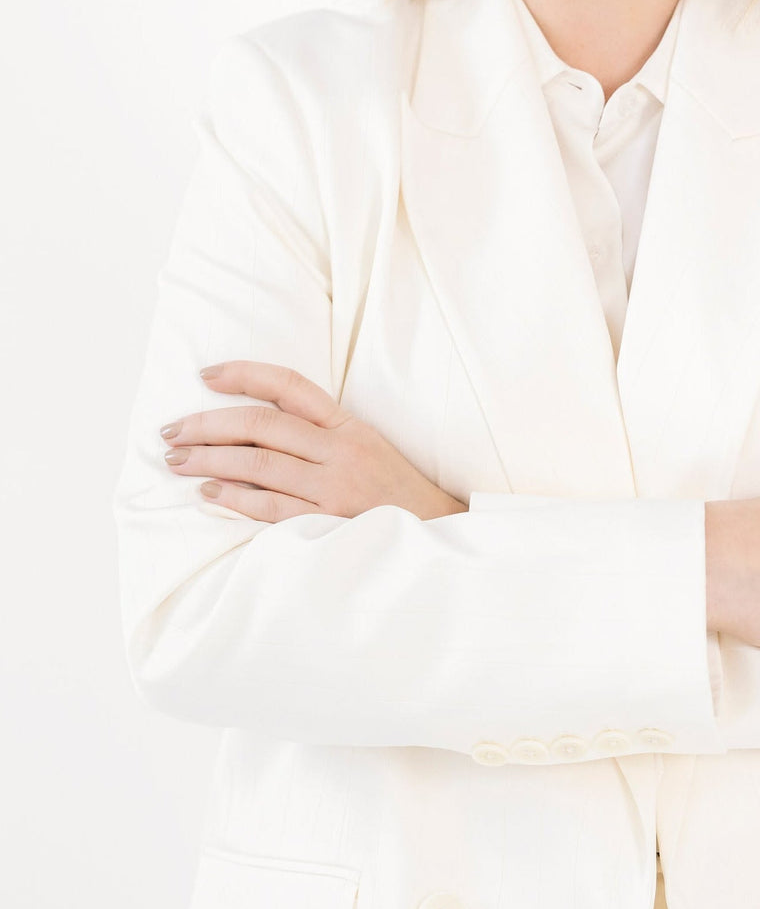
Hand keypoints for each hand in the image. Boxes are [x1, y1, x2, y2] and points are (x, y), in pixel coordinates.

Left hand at [160, 360, 468, 522]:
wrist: (439, 533)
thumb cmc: (395, 493)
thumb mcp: (367, 448)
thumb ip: (321, 434)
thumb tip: (253, 430)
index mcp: (348, 425)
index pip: (290, 385)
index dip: (245, 374)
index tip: (206, 375)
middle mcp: (340, 449)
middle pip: (262, 423)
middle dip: (208, 424)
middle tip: (171, 429)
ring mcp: (335, 486)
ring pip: (260, 463)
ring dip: (210, 460)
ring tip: (176, 460)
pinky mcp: (329, 522)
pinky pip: (271, 507)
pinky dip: (235, 498)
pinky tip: (208, 494)